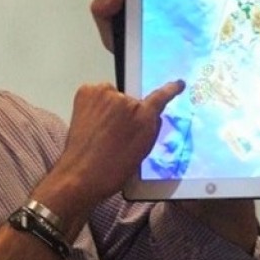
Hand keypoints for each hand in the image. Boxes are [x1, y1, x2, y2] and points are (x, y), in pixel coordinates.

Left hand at [51, 80, 184, 206]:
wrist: (80, 175)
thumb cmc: (112, 169)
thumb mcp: (142, 151)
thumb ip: (150, 128)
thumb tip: (151, 114)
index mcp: (145, 117)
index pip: (161, 97)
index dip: (170, 89)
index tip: (178, 84)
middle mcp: (127, 101)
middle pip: (130, 101)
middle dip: (125, 112)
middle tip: (112, 134)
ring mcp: (105, 94)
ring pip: (112, 97)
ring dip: (108, 107)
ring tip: (98, 131)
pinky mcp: (87, 92)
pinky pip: (96, 94)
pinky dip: (94, 104)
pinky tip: (90, 123)